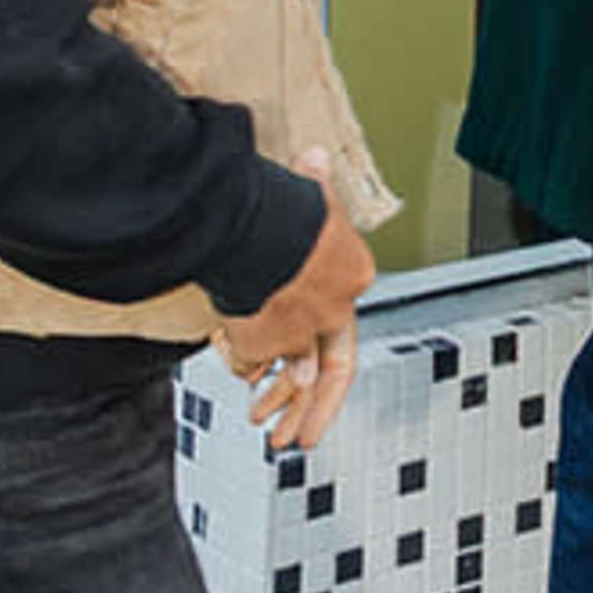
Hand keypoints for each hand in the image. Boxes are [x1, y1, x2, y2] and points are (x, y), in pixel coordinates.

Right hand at [214, 166, 374, 449]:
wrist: (264, 231)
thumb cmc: (289, 208)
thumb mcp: (312, 193)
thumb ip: (315, 184)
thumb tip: (314, 155)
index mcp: (354, 278)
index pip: (344, 319)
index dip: (327, 337)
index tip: (316, 358)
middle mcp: (333, 313)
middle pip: (333, 369)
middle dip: (319, 409)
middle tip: (307, 438)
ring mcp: (300, 334)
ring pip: (291, 379)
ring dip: (281, 409)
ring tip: (272, 435)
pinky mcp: (264, 344)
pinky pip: (249, 364)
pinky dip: (242, 370)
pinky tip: (239, 383)